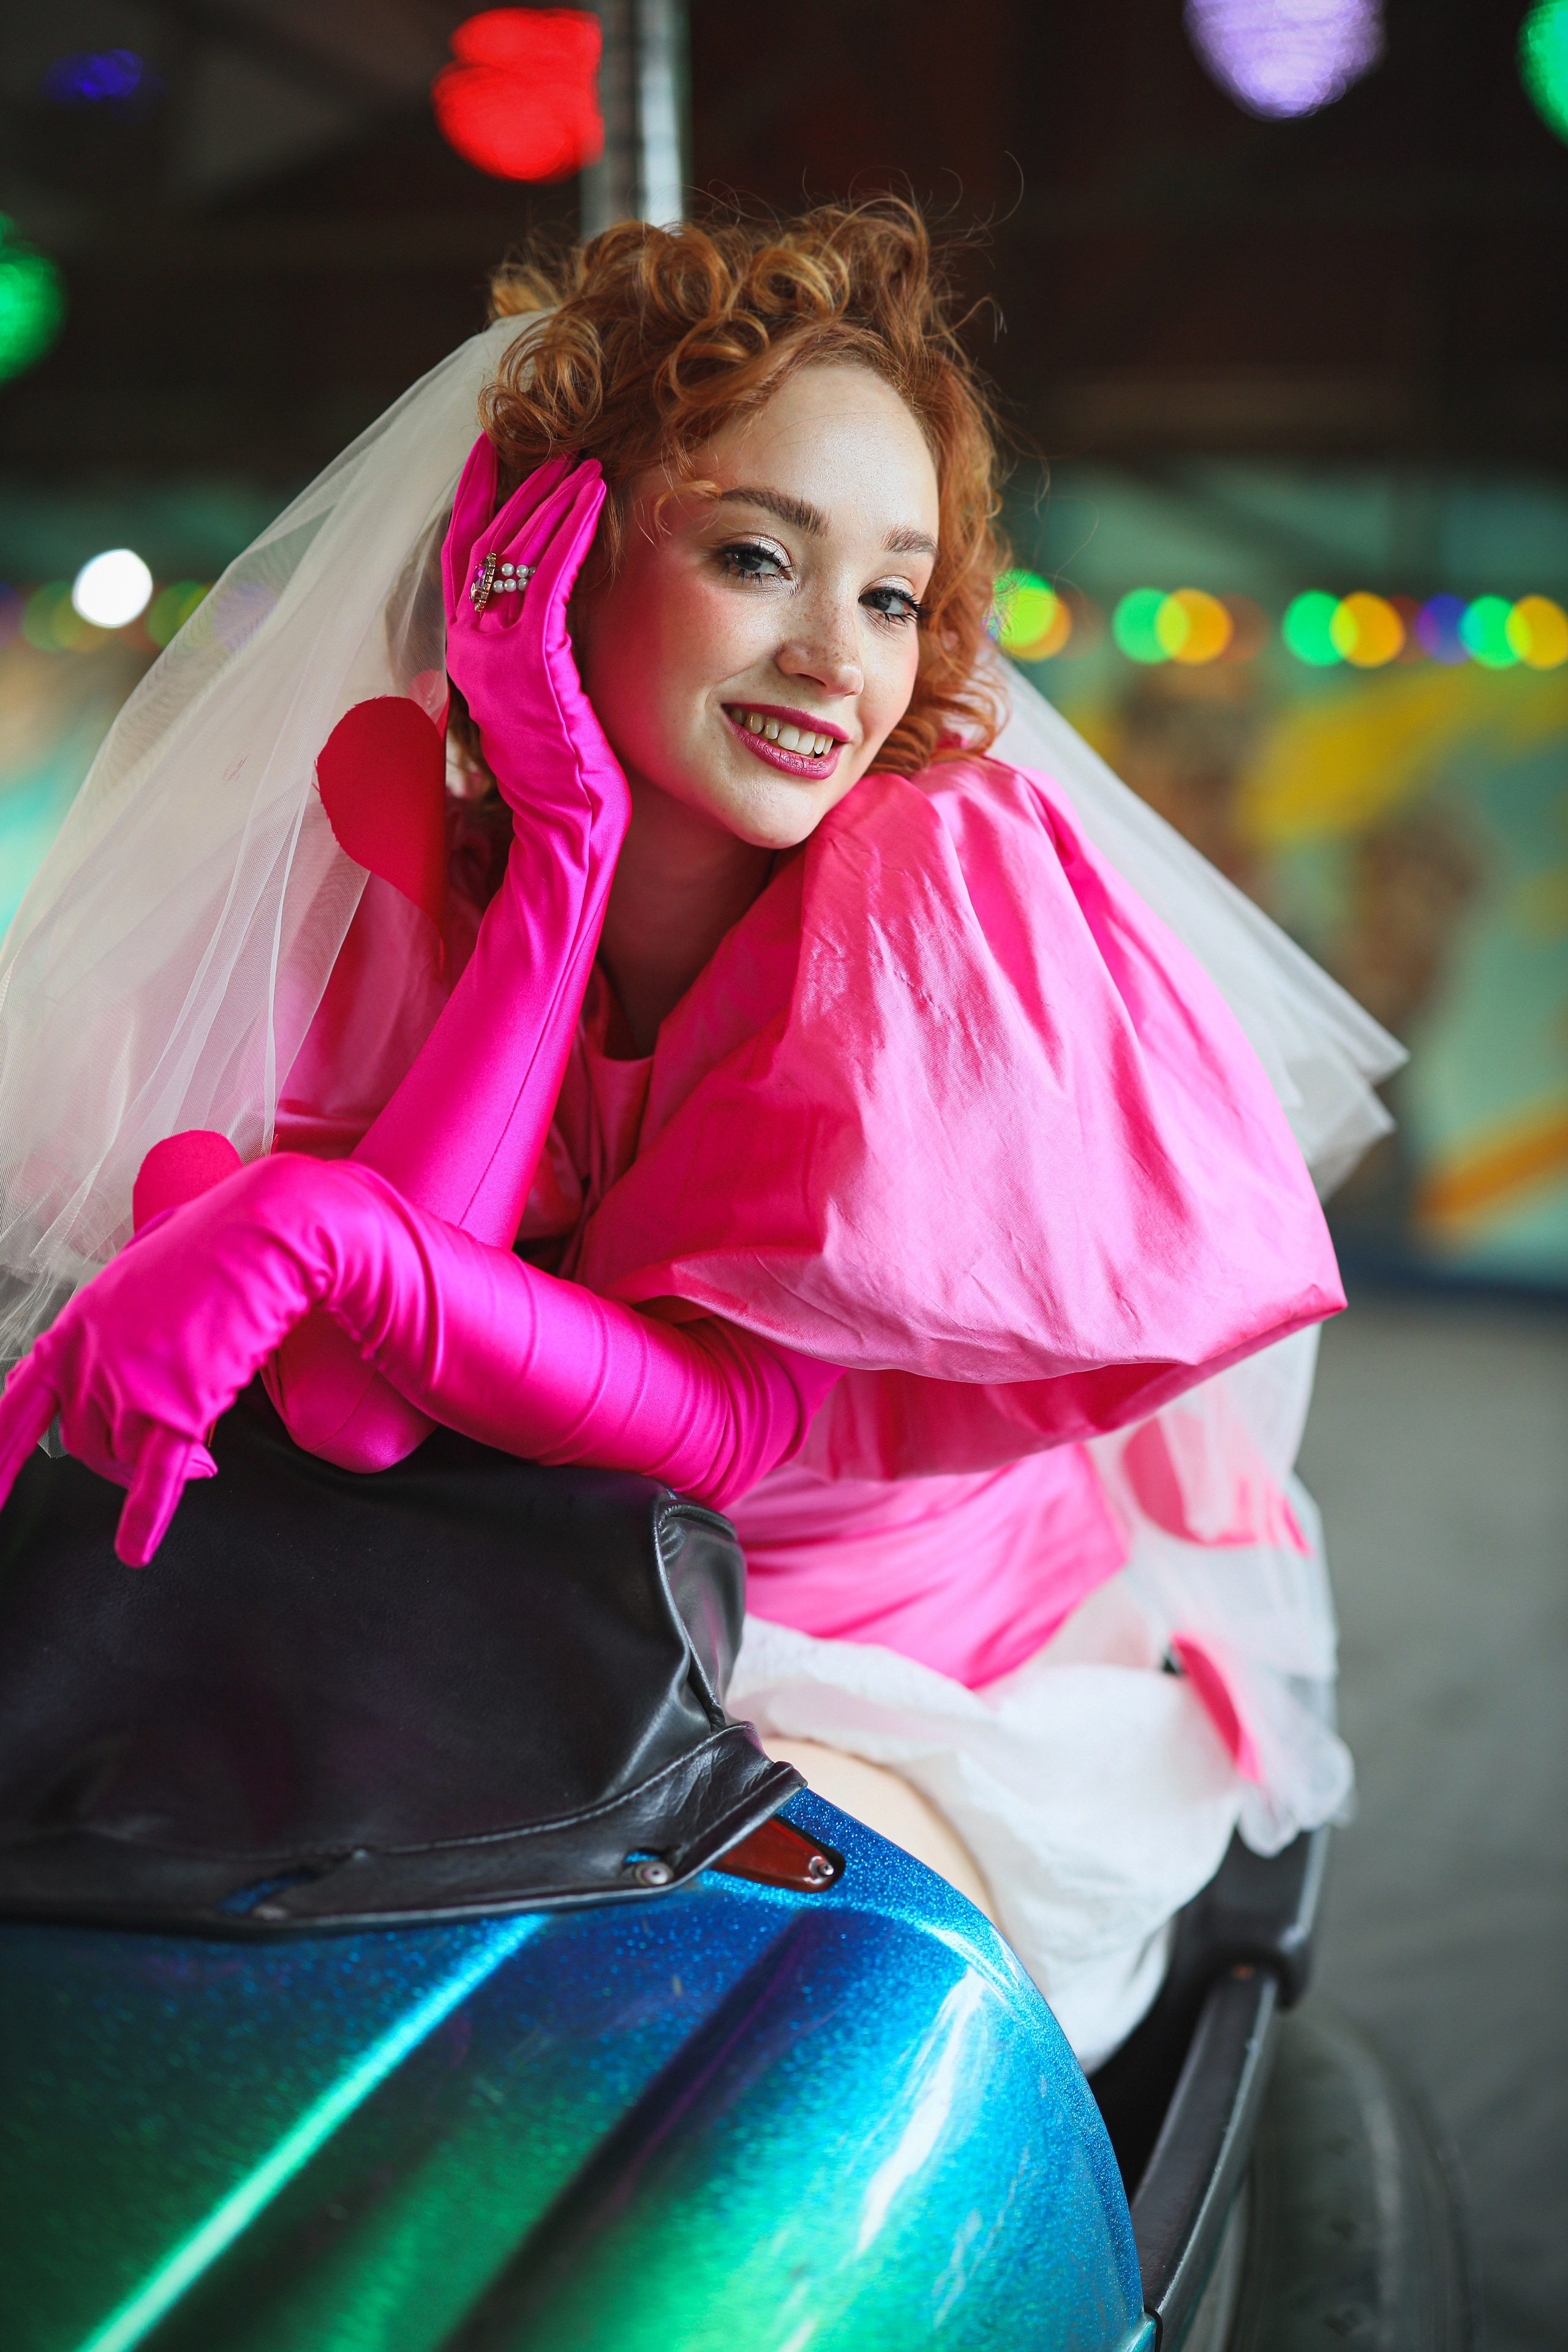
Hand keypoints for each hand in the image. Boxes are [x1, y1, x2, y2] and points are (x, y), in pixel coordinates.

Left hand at [0, 1159, 334, 1565]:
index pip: (15, 1408)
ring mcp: (130, 1384)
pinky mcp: (179, 1404)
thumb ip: (111, 1334)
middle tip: (165, 1456)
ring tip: (203, 1458)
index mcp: (72, 1330)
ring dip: (156, 1468)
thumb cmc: (207, 1250)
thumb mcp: (134, 1285)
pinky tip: (134, 1550)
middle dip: (119, 1458)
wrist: (261, 1235)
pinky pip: (155, 1476)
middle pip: (84, 1443)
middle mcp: (88, 1361)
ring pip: (125, 1458)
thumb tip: (115, 1380)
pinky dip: (145, 1518)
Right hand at [440, 443, 626, 835]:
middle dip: (520, 487)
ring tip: (585, 458)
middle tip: (556, 443)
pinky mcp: (534, 665)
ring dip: (551, 498)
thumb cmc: (561, 781)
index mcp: (464, 655)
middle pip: (487, 542)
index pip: (459, 557)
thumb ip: (526, 658)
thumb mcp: (535, 705)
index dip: (473, 499)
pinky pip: (548, 580)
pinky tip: (593, 497)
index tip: (490, 450)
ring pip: (516, 552)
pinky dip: (568, 532)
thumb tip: (541, 619)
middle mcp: (469, 648)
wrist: (562, 834)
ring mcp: (496, 656)